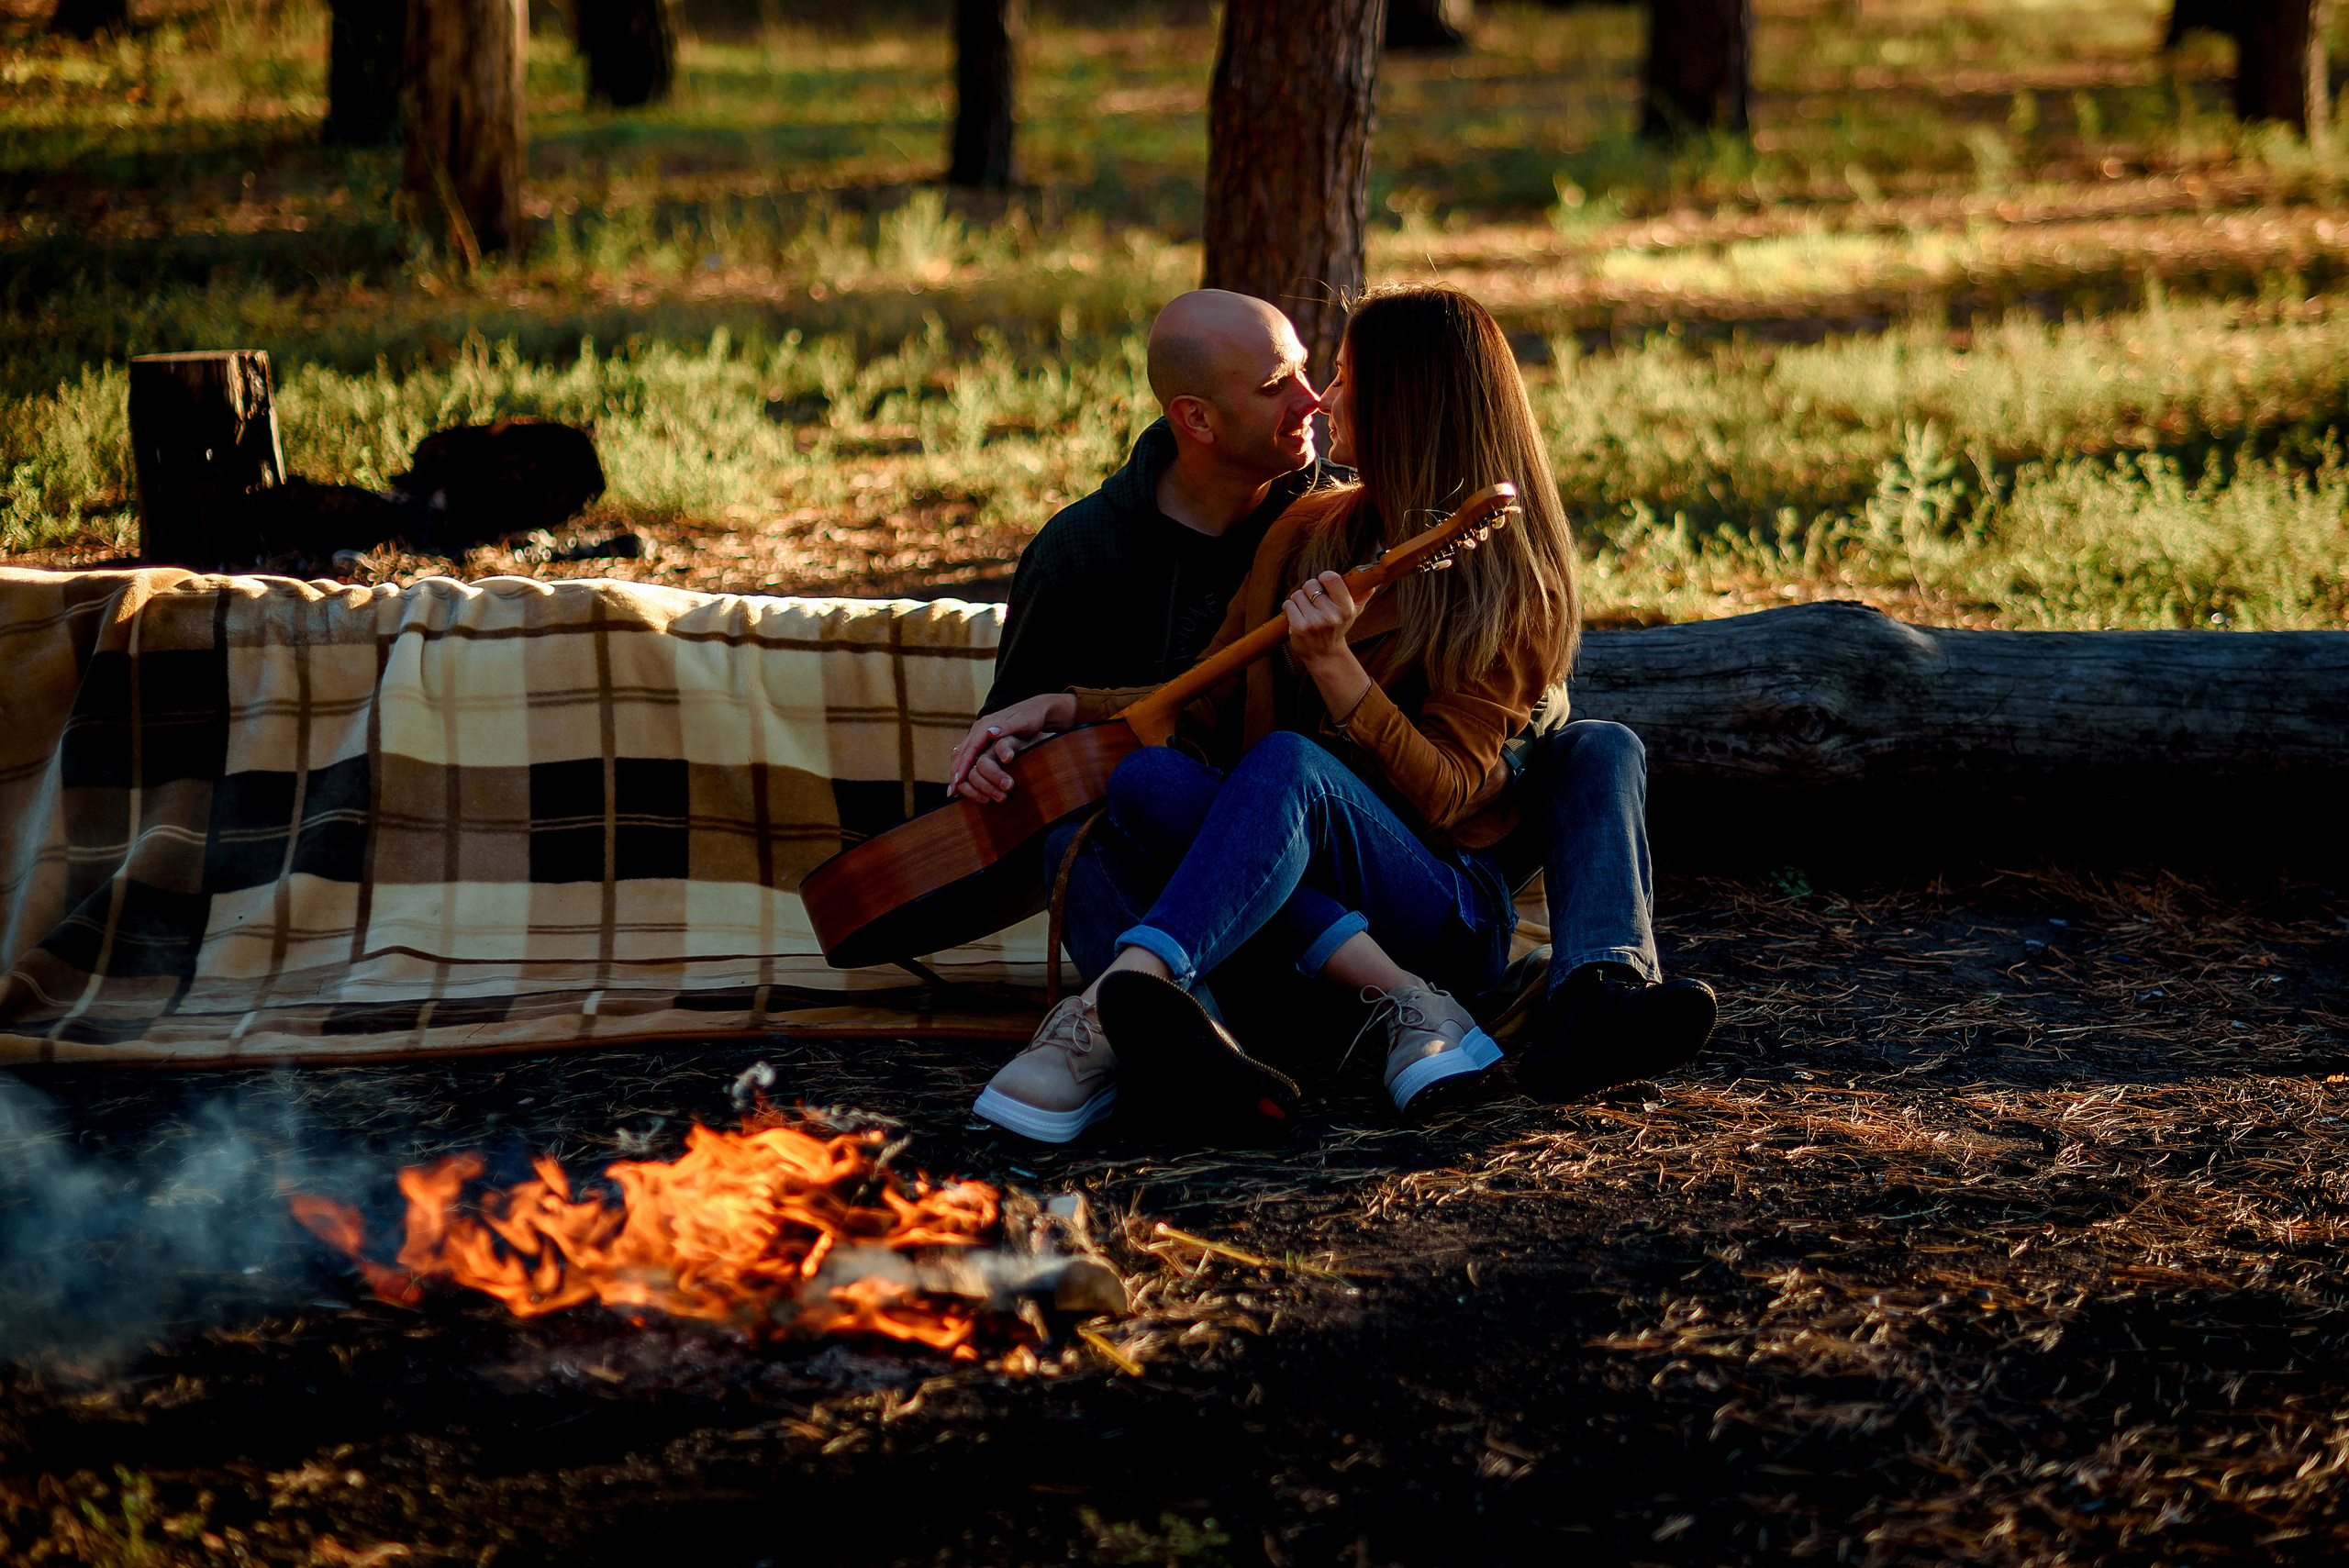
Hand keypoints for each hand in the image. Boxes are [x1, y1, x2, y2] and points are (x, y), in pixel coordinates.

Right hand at [948, 692, 1075, 801]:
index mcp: (986, 725)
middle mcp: (979, 729)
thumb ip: (1007, 728)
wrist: (1035, 709)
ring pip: (961, 753)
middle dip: (956, 771)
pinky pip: (968, 754)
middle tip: (952, 791)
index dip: (963, 765)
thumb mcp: (1023, 722)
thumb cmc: (1031, 717)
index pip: (970, 748)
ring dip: (956, 771)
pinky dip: (962, 768)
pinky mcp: (983, 740)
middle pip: (961, 751)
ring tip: (954, 791)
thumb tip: (990, 733)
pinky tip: (962, 782)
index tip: (958, 781)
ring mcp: (979, 734)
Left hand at [1283, 570, 1361, 669]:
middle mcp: (1332, 616)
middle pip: (1310, 585)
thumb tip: (1372, 585)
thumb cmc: (1337, 629)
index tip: (1323, 584)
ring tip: (1306, 611)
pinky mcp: (1300, 628)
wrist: (1324, 655)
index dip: (1323, 578)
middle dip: (1308, 590)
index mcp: (1346, 608)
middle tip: (1313, 601)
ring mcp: (1315, 622)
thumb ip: (1361, 597)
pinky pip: (1288, 605)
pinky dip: (1289, 608)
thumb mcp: (1352, 614)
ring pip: (1297, 595)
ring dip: (1298, 600)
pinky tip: (1297, 616)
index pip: (1331, 578)